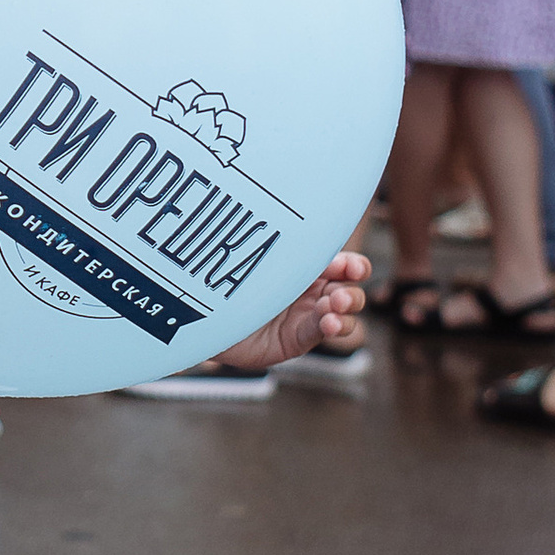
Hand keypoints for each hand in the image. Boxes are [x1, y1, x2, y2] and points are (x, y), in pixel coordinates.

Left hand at [215, 250, 369, 372]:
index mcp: (306, 264)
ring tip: (334, 311)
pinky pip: (323, 331)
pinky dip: (333, 327)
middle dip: (352, 292)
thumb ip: (283, 246)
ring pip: (344, 312)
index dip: (355, 267)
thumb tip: (298, 217)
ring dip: (346, 310)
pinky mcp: (298, 337)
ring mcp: (306, 313)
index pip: (342, 263)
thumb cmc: (227, 274)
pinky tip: (329, 323)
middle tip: (339, 297)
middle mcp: (310, 288)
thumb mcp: (258, 257)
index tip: (354, 269)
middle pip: (349, 289)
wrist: (200, 310)